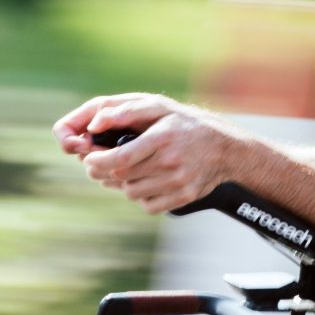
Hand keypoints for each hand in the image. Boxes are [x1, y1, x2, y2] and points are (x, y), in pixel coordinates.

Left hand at [55, 94, 246, 213]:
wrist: (224, 148)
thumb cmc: (184, 124)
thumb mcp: (158, 108)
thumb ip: (125, 112)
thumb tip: (93, 125)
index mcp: (162, 138)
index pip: (120, 158)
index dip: (98, 161)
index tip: (90, 159)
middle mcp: (171, 162)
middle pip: (123, 177)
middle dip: (105, 172)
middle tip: (102, 165)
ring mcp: (178, 182)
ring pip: (132, 193)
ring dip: (124, 184)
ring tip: (130, 171)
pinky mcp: (183, 197)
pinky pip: (149, 206)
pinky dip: (142, 197)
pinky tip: (148, 182)